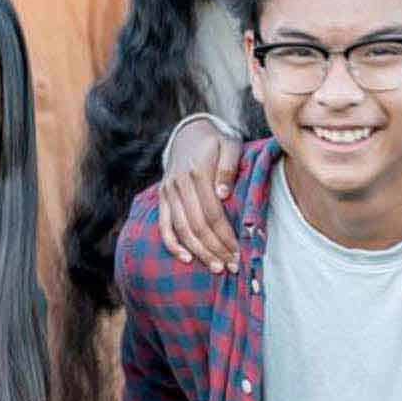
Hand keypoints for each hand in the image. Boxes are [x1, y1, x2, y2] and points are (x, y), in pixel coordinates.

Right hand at [158, 120, 241, 270]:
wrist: (189, 133)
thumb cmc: (216, 142)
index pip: (213, 213)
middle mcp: (179, 183)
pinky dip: (173, 244)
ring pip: (182, 229)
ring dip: (198, 251)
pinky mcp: (162, 197)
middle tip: (231, 266)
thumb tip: (223, 195)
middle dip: (215, 248)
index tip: (239, 253)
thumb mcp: (229, 145)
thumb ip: (228, 167)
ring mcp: (168, 191)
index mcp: (198, 171)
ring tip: (216, 267)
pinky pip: (164, 225)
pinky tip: (186, 259)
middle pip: (197, 225)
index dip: (225, 236)